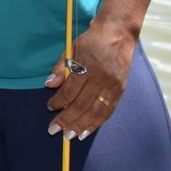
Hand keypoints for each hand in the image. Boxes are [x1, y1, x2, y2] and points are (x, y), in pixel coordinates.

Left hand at [43, 21, 134, 140]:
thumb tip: (49, 85)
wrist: (118, 34)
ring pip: (96, 111)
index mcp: (87, 66)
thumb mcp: (72, 48)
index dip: (58, 101)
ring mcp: (113, 85)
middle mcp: (101, 78)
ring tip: (71, 136)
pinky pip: (108, 110)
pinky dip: (97, 122)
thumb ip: (61, 68)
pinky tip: (88, 130)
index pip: (70, 90)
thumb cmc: (91, 41)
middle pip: (82, 104)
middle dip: (67, 120)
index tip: (49, 108)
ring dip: (82, 126)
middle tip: (55, 131)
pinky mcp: (121, 90)